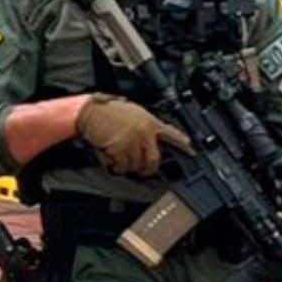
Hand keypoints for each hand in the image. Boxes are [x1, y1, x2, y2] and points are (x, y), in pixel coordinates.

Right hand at [76, 94, 191, 176]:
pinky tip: (109, 156)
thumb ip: (145, 125)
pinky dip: (114, 165)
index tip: (192, 151)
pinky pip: (120, 165)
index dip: (183, 144)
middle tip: (143, 171)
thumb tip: (153, 139)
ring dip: (127, 166)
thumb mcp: (133, 113)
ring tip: (117, 157)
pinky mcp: (119, 149)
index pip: (171, 134)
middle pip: (153, 159)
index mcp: (150, 122)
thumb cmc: (107, 110)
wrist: (88, 111)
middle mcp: (144, 133)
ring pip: (136, 165)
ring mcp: (132, 142)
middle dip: (148, 168)